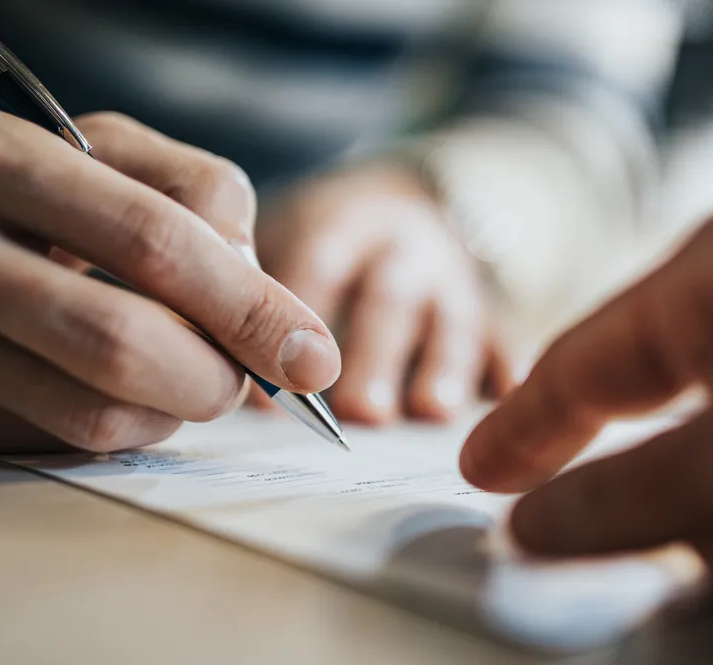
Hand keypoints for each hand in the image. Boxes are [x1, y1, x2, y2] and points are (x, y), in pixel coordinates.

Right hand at [0, 105, 339, 452]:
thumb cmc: (2, 201)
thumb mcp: (91, 158)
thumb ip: (194, 201)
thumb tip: (269, 305)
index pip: (157, 236)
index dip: (252, 304)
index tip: (312, 352)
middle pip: (125, 340)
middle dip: (218, 376)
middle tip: (245, 383)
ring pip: (95, 409)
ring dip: (172, 411)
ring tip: (177, 378)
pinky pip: (55, 443)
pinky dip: (118, 429)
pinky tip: (112, 395)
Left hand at [256, 161, 515, 423]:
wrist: (411, 204)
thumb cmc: (328, 244)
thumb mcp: (290, 240)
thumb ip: (256, 296)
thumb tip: (206, 373)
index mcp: (342, 226)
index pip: (317, 264)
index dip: (292, 320)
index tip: (267, 389)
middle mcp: (401, 248)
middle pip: (388, 297)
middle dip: (375, 353)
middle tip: (357, 411)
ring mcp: (451, 280)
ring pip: (452, 319)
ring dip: (442, 364)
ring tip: (429, 411)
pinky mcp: (488, 308)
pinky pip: (501, 333)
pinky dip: (504, 362)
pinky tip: (506, 394)